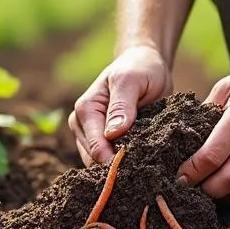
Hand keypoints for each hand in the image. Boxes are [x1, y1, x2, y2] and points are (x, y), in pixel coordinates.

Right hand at [69, 45, 171, 165]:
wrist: (144, 64)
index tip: (139, 165)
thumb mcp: (132, 80)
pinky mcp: (104, 141)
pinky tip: (141, 157)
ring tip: (145, 159)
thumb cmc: (139, 68)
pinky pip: (110, 160)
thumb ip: (122, 106)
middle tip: (146, 163)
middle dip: (118, 164)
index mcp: (86, 110)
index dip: (115, 160)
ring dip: (122, 164)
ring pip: (101, 164)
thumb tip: (112, 134)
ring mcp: (91, 135)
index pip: (96, 147)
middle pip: (96, 160)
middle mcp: (83, 125)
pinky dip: (125, 161)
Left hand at [178, 51, 229, 200]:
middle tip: (195, 190)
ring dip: (226, 195)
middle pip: (228, 181)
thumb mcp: (226, 86)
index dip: (191, 174)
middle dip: (206, 191)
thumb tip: (183, 143)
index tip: (180, 180)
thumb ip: (205, 114)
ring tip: (215, 188)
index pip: (210, 158)